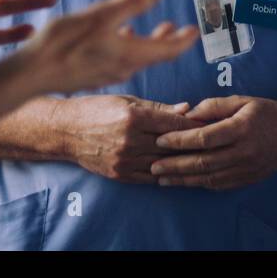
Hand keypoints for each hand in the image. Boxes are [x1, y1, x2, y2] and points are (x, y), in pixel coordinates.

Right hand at [15, 0, 198, 95]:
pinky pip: (116, 60)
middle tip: (179, 29)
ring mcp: (105, 74)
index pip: (169, 50)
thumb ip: (133, 1)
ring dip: (146, 42)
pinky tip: (114, 35)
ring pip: (135, 58)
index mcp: (130, 55)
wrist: (30, 75)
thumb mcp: (101, 16)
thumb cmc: (63, 44)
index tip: (195, 31)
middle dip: (168, 41)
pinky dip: (125, 46)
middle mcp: (122, 68)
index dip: (184, 40)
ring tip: (152, 30)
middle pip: (154, 55)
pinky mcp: (90, 75)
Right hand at [56, 94, 202, 182]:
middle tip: (210, 140)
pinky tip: (176, 167)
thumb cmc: (96, 109)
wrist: (65, 131)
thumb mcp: (127, 100)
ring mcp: (124, 159)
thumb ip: (158, 107)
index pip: (173, 123)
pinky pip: (150, 176)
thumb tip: (187, 108)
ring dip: (181, 159)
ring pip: (164, 162)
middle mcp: (130, 140)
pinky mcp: (120, 174)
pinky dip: (165, 171)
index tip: (209, 122)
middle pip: (172, 144)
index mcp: (133, 117)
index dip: (193, 123)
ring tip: (198, 155)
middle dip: (192, 142)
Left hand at [149, 95, 276, 189]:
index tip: (160, 139)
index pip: (204, 138)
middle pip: (203, 162)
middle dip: (175, 165)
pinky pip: (219, 184)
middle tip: (153, 165)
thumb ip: (213, 106)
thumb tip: (186, 115)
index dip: (180, 140)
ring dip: (183, 179)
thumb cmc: (266, 112)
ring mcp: (247, 169)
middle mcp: (245, 152)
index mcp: (241, 128)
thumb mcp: (241, 100)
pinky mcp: (248, 179)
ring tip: (161, 178)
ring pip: (209, 177)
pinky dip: (199, 183)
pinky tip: (184, 181)